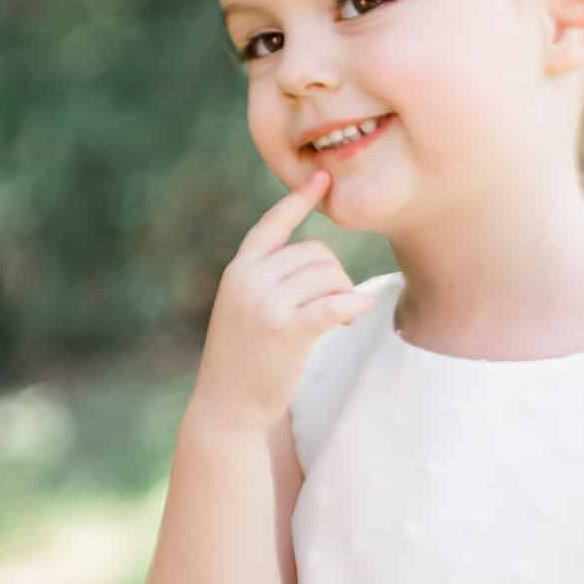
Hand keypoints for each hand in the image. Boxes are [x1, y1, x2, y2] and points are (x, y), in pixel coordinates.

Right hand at [189, 167, 386, 434]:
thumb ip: (267, 280)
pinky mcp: (286, 331)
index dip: (299, 200)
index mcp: (238, 270)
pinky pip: (333, 303)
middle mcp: (249, 280)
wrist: (227, 405)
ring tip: (339, 319)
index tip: (323, 178)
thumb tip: (316, 262)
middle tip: (337, 306)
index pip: (273, 224)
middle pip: (315, 252)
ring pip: (328, 275)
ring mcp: (266, 304)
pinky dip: (352, 306)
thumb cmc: (243, 360)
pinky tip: (357, 313)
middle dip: (335, 276)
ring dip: (343, 295)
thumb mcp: (243, 309)